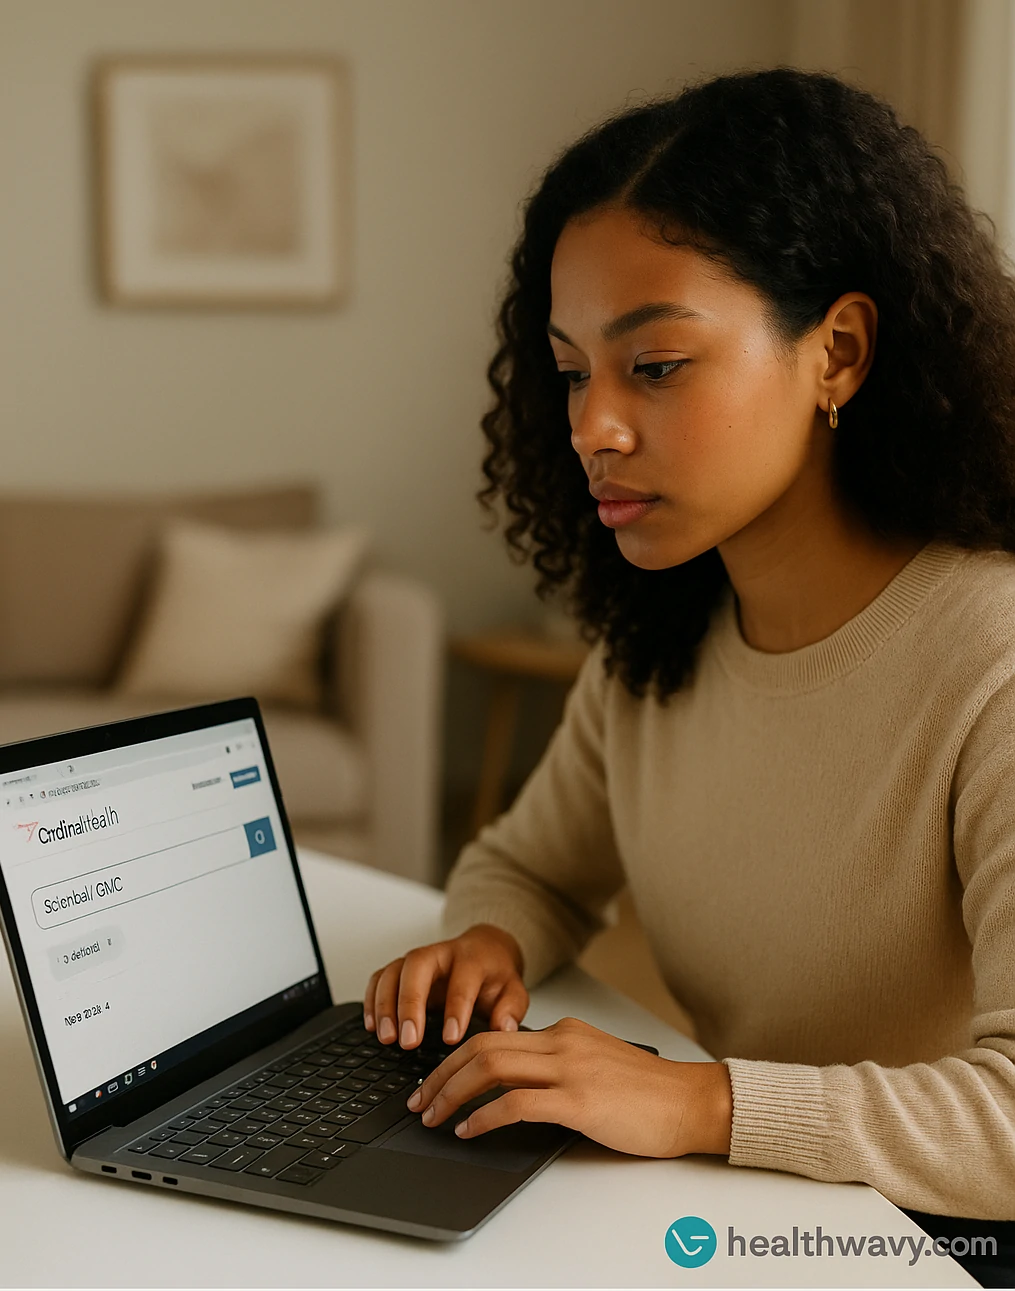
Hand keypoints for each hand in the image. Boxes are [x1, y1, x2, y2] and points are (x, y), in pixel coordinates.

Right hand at [362, 923, 527, 1047]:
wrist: (485, 951)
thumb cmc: (495, 976)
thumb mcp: (514, 990)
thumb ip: (512, 1009)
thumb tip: (504, 1029)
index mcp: (472, 958)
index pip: (462, 980)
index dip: (456, 1009)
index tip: (450, 1039)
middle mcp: (441, 953)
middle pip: (417, 967)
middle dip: (410, 1003)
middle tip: (408, 1040)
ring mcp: (418, 959)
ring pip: (393, 971)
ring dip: (385, 1004)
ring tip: (387, 1038)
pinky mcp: (401, 969)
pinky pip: (379, 978)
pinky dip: (371, 1000)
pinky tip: (372, 1026)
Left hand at [404, 1016, 732, 1157]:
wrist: (690, 1101)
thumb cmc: (648, 1093)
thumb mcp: (595, 1064)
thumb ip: (558, 1066)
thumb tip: (515, 1086)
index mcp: (564, 1031)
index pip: (493, 1035)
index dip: (454, 1058)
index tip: (433, 1080)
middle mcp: (562, 1042)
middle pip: (482, 1046)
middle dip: (441, 1074)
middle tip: (419, 1100)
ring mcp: (570, 1069)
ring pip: (491, 1068)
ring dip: (452, 1093)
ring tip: (433, 1116)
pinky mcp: (579, 1100)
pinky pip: (516, 1103)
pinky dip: (484, 1116)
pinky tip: (470, 1130)